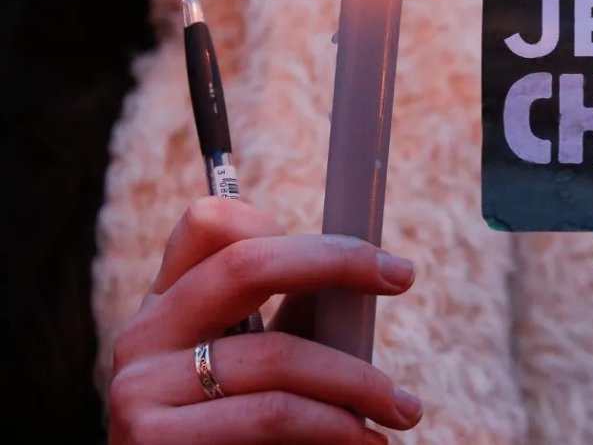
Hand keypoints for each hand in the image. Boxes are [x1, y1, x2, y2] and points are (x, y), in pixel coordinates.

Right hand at [108, 197, 422, 443]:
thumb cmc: (240, 438)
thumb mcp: (257, 369)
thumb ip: (290, 321)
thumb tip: (369, 276)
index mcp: (166, 306)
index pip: (208, 224)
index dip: (275, 220)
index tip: (341, 242)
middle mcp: (142, 335)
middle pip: (246, 263)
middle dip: (338, 262)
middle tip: (402, 275)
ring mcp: (139, 386)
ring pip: (278, 356)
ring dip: (359, 382)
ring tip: (402, 408)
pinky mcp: (156, 439)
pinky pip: (272, 413)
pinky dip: (334, 425)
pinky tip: (364, 439)